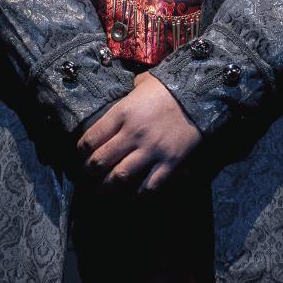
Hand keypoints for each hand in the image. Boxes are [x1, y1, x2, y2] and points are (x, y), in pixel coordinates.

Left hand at [76, 69, 201, 194]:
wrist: (201, 92)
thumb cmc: (168, 87)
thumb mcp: (141, 85)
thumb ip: (126, 97)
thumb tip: (120, 103)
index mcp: (122, 113)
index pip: (91, 139)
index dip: (81, 152)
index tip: (81, 156)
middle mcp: (133, 133)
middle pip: (100, 161)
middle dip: (90, 172)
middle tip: (89, 176)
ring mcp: (152, 150)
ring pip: (120, 177)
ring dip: (108, 188)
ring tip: (103, 192)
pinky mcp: (170, 162)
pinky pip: (149, 186)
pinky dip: (138, 195)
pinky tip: (133, 197)